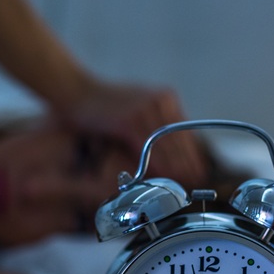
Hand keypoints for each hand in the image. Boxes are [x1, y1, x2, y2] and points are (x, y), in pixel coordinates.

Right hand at [61, 79, 206, 186]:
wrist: (76, 90)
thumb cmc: (103, 104)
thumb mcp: (136, 107)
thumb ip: (153, 124)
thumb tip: (167, 150)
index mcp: (165, 98)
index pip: (184, 131)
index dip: (191, 154)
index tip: (197, 171)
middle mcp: (159, 101)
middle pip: (178, 139)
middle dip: (186, 163)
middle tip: (194, 181)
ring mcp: (144, 110)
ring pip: (165, 145)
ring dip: (174, 166)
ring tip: (181, 182)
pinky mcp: (128, 120)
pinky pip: (147, 147)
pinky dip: (155, 162)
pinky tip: (160, 175)